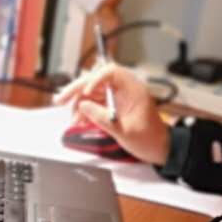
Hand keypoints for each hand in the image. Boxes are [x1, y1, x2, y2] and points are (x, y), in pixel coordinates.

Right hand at [55, 63, 170, 165]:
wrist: (160, 149)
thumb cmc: (150, 139)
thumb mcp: (124, 131)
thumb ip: (102, 118)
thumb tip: (83, 106)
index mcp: (133, 89)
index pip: (111, 72)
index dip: (95, 79)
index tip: (85, 91)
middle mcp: (125, 89)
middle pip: (97, 81)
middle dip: (77, 90)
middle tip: (60, 99)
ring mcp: (119, 97)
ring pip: (93, 93)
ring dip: (80, 104)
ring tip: (72, 119)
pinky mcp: (114, 106)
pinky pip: (96, 103)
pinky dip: (86, 111)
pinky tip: (78, 121)